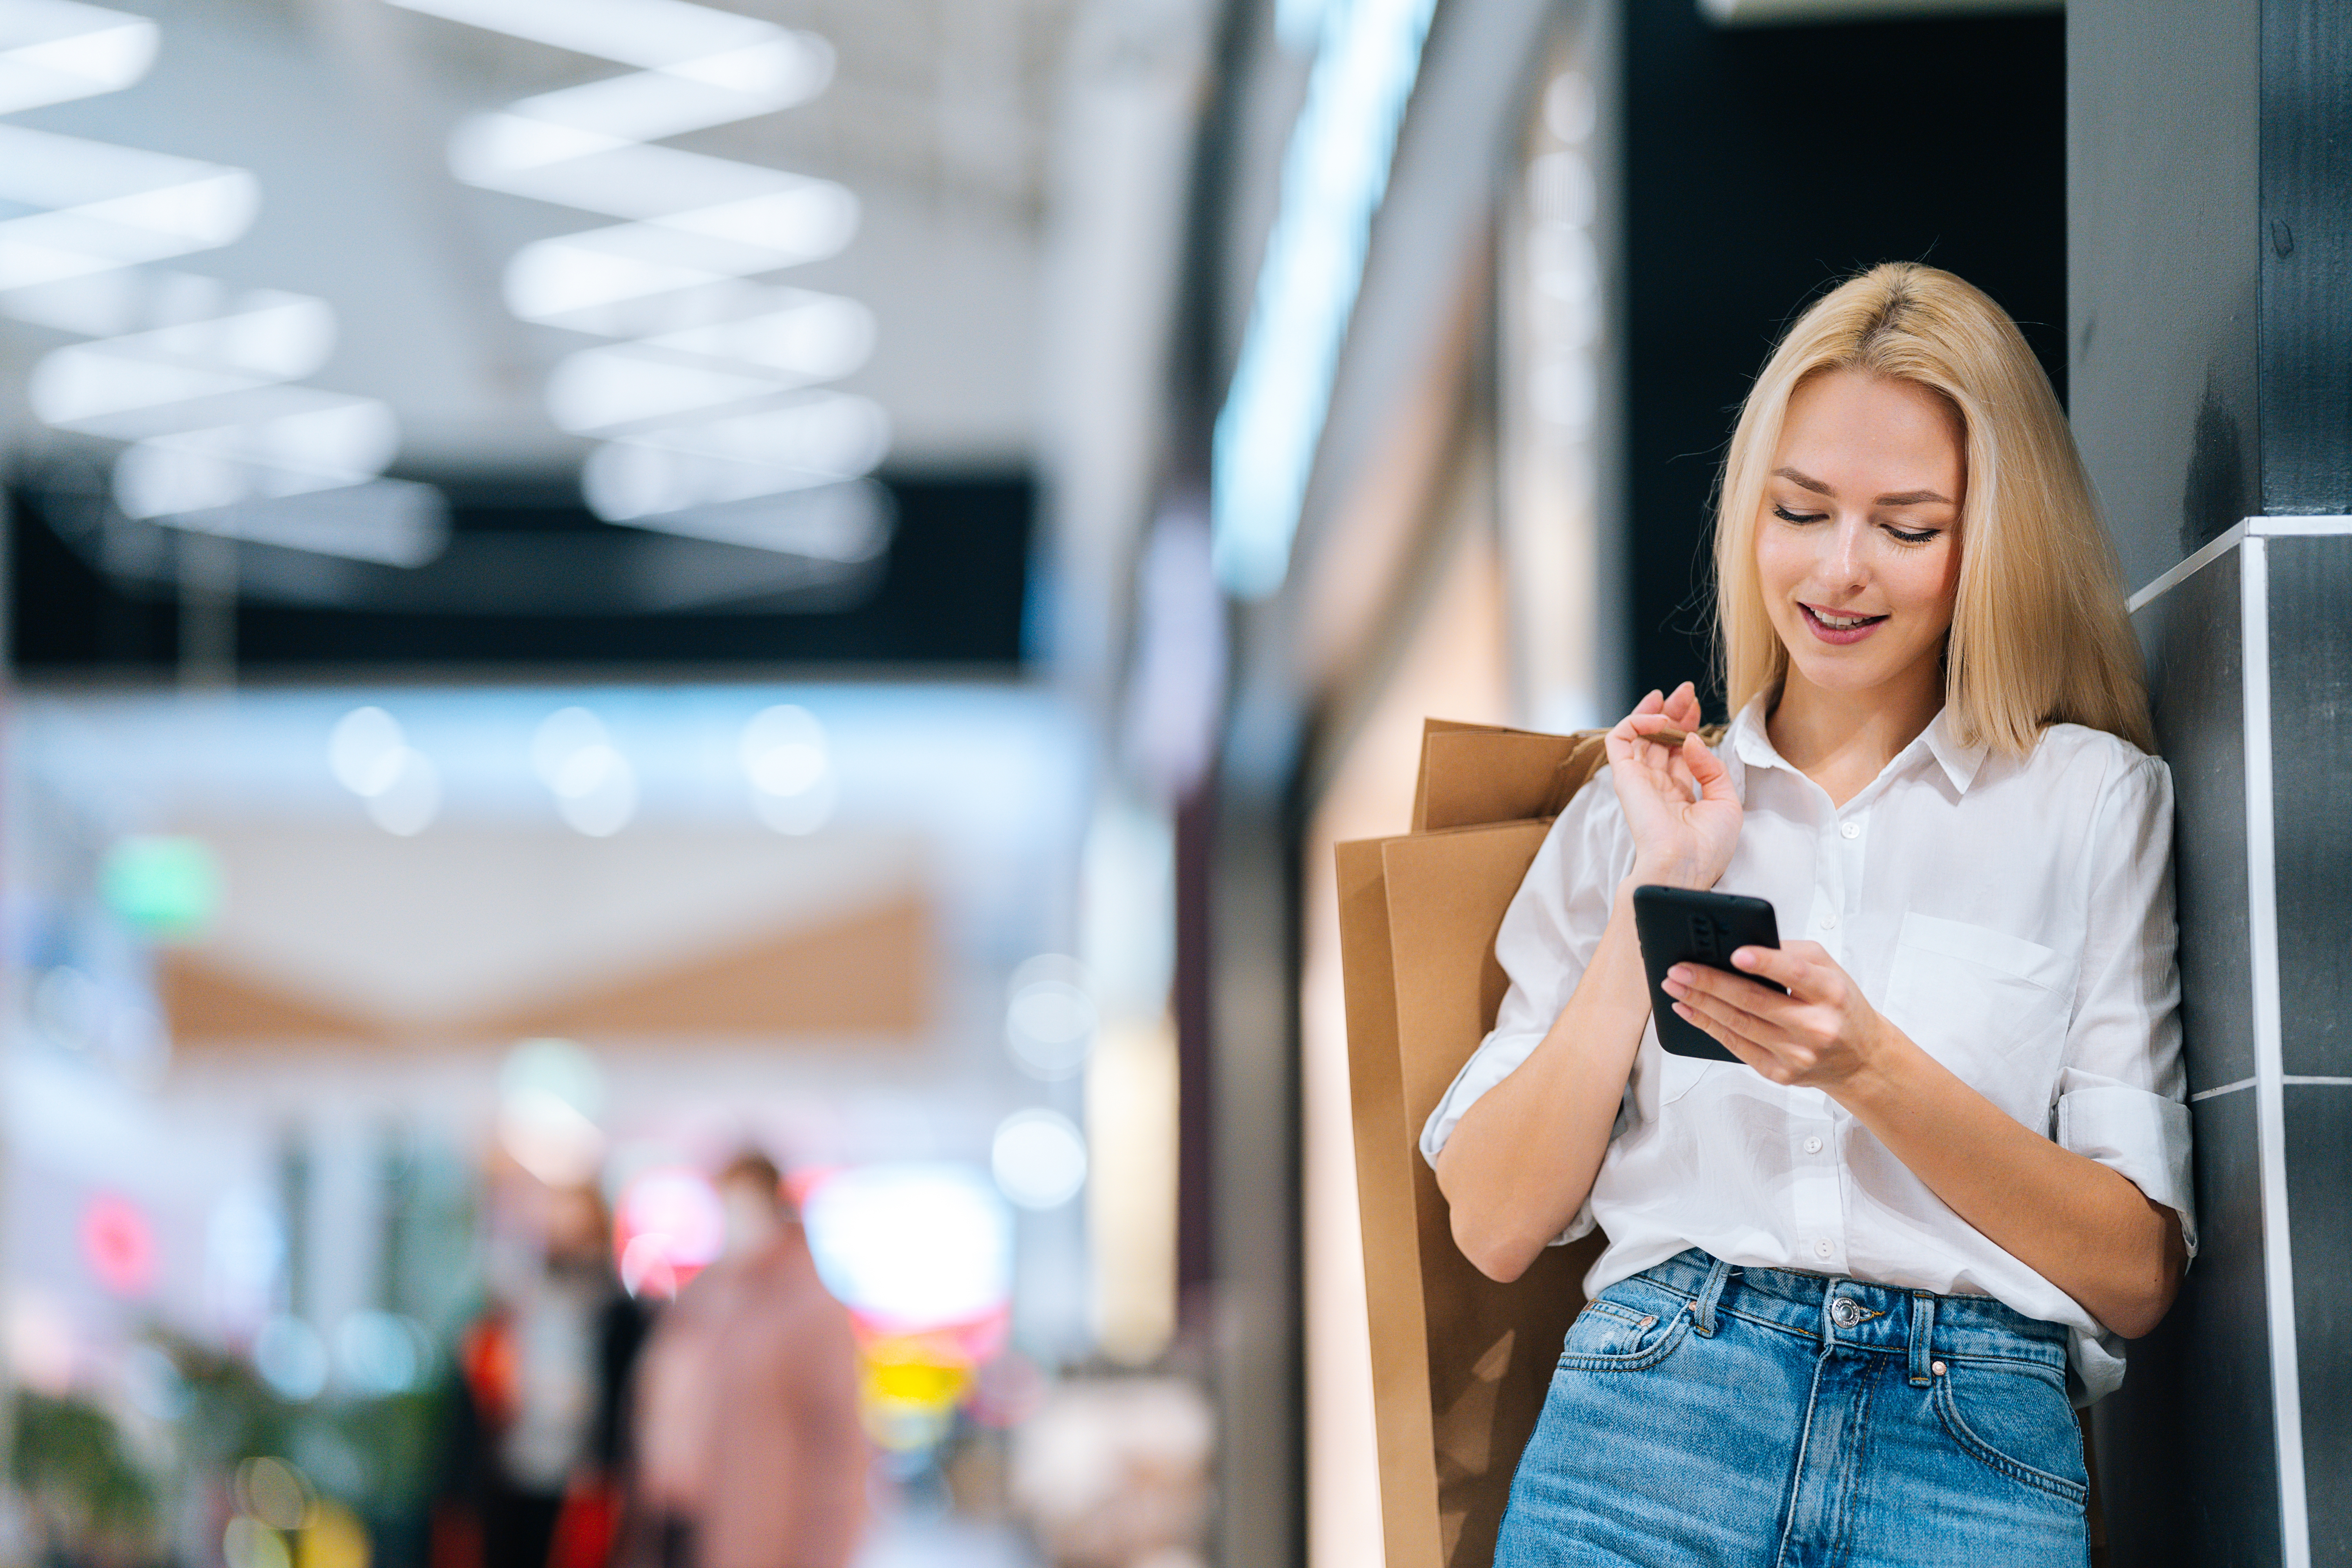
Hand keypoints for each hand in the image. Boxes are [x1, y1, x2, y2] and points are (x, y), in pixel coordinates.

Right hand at [1606, 682, 1739, 889]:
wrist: (1684, 865)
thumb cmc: (1707, 846)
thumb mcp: (1726, 802)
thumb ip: (1711, 768)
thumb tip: (1693, 740)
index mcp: (1679, 793)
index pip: (1678, 750)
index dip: (1686, 725)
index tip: (1696, 707)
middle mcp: (1657, 784)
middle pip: (1660, 738)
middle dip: (1673, 712)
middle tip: (1684, 692)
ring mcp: (1639, 780)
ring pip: (1638, 735)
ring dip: (1654, 711)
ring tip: (1669, 697)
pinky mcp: (1624, 776)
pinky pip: (1620, 740)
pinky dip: (1635, 722)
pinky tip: (1657, 719)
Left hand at [1661, 942, 1898, 1091]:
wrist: (1861, 1059)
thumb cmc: (1840, 1006)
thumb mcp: (1830, 970)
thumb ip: (1792, 954)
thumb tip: (1740, 945)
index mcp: (1832, 992)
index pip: (1795, 974)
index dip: (1764, 963)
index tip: (1734, 953)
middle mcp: (1816, 1025)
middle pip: (1754, 1001)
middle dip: (1710, 982)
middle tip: (1678, 968)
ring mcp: (1797, 1054)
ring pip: (1738, 1025)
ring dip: (1700, 1003)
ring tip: (1675, 985)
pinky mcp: (1780, 1073)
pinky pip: (1736, 1046)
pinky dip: (1707, 1026)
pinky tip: (1688, 1010)